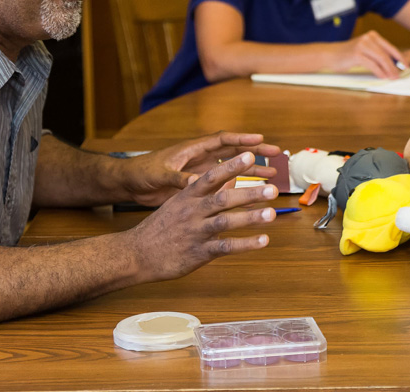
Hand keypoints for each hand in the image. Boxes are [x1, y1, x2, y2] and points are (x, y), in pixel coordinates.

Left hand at [121, 132, 280, 206]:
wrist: (131, 185)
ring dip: (252, 172)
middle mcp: (202, 158)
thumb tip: (196, 183)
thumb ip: (179, 178)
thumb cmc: (143, 173)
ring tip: (272, 177)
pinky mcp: (201, 187)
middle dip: (256, 152)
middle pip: (234, 152)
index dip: (242, 139)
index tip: (261, 139)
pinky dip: (239, 190)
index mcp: (194, 149)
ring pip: (233, 170)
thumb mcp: (161, 175)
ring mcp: (203, 172)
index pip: (223, 140)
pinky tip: (251, 198)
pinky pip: (225, 186)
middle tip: (277, 154)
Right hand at [128, 152, 277, 282]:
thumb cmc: (161, 227)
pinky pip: (224, 247)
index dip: (231, 166)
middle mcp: (192, 212)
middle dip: (249, 193)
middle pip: (223, 199)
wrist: (136, 254)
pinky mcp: (198, 253)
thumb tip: (230, 179)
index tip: (250, 155)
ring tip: (272, 213)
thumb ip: (204, 191)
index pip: (211, 176)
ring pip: (225, 222)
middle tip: (272, 189)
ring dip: (250, 218)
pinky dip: (245, 244)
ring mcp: (195, 232)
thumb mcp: (178, 203)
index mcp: (187, 197)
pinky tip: (263, 241)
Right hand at [336, 30, 405, 78]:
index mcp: (372, 36)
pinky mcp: (357, 54)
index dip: (400, 57)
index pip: (390, 47)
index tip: (406, 66)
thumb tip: (393, 64)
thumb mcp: (365, 50)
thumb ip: (377, 53)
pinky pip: (372, 65)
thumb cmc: (348, 55)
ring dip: (388, 70)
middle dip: (394, 66)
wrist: (331, 54)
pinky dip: (379, 72)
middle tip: (399, 76)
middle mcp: (368, 38)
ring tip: (392, 78)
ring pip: (381, 59)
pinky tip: (382, 77)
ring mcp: (362, 45)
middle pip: (386, 54)